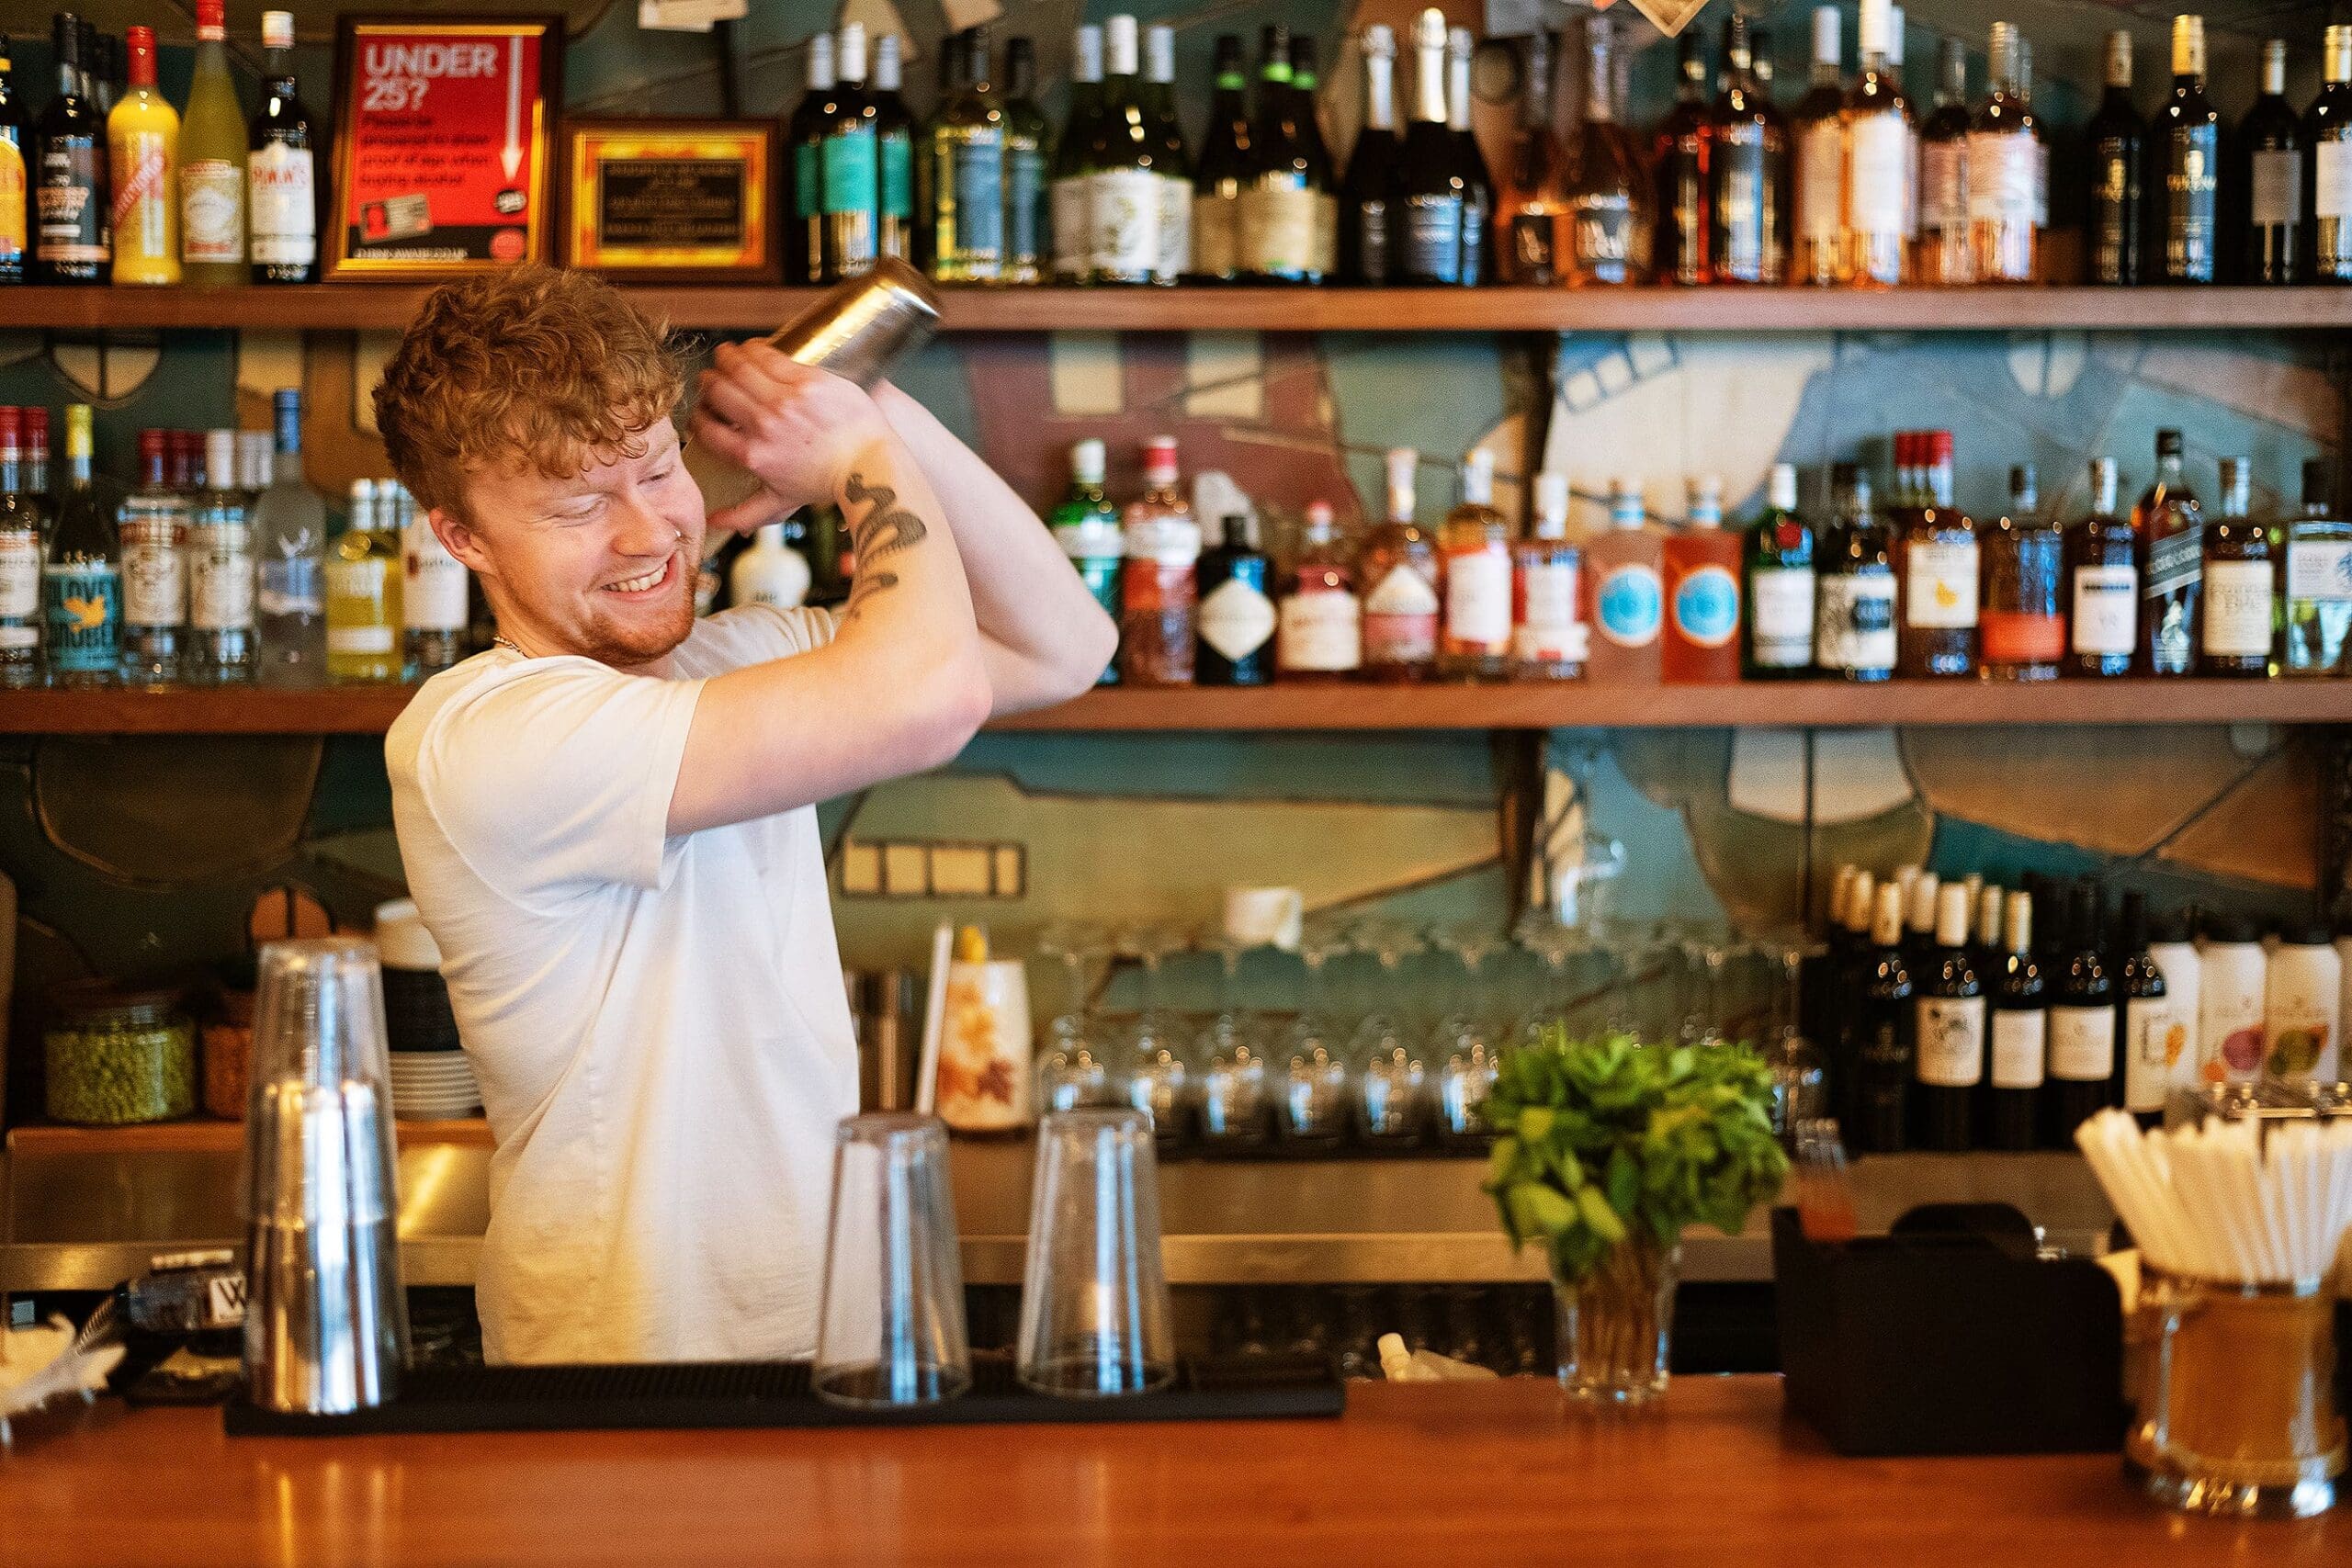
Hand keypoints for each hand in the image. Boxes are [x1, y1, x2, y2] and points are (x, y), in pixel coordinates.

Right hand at [687, 341, 892, 532]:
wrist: (871, 465)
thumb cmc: (829, 483)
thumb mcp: (783, 501)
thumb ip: (746, 513)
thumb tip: (714, 522)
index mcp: (753, 455)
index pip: (707, 429)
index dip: (698, 415)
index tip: (703, 410)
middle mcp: (764, 425)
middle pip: (718, 392)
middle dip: (708, 383)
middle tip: (710, 379)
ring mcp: (785, 401)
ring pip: (739, 368)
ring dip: (726, 359)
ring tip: (725, 356)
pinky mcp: (807, 381)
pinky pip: (769, 356)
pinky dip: (754, 349)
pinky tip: (751, 348)